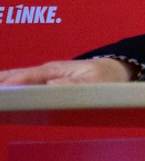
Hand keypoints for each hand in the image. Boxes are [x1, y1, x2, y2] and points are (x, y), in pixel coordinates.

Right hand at [0, 58, 137, 85]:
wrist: (117, 69)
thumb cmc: (107, 77)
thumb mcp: (96, 82)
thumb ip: (73, 85)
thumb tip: (50, 85)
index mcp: (57, 70)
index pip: (30, 76)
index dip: (13, 83)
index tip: (1, 90)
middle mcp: (48, 70)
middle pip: (17, 75)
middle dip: (1, 82)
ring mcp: (46, 74)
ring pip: (17, 77)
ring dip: (1, 81)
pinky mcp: (47, 79)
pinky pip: (23, 81)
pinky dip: (8, 83)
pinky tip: (0, 87)